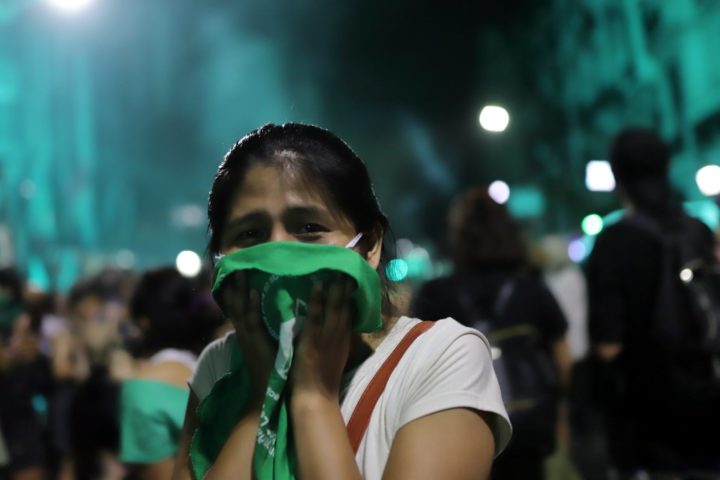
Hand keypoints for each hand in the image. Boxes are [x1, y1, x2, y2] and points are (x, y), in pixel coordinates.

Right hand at [221, 272, 274, 407]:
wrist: (265, 392)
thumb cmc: (270, 369)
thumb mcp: (265, 345)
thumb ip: (265, 331)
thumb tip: (275, 314)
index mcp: (246, 333)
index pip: (238, 307)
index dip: (235, 291)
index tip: (234, 272)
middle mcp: (243, 332)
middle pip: (234, 304)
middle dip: (233, 285)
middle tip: (231, 264)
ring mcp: (248, 336)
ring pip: (240, 308)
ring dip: (240, 289)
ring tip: (240, 270)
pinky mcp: (255, 342)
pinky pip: (252, 320)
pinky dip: (251, 305)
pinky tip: (253, 291)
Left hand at [291, 274, 355, 401]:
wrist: (315, 398)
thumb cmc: (322, 379)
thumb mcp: (335, 355)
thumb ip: (336, 338)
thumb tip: (336, 322)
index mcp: (344, 338)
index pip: (351, 310)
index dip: (353, 292)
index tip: (354, 273)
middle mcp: (339, 334)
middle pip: (346, 303)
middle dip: (348, 283)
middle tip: (350, 262)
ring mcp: (327, 336)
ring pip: (335, 306)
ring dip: (336, 285)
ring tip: (337, 266)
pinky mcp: (313, 340)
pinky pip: (316, 315)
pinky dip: (317, 299)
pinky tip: (318, 284)